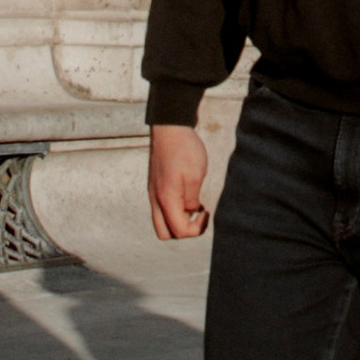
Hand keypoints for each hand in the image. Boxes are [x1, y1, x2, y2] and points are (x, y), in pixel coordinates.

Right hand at [148, 122, 209, 240]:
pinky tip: (186, 196)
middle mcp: (155, 199)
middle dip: (183, 231)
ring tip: (193, 206)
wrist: (169, 127)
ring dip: (177, 221)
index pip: (179, 231)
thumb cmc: (183, 149)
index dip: (196, 229)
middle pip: (165, 233)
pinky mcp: (155, 186)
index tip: (206, 212)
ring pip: (161, 221)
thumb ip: (191, 200)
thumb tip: (189, 211)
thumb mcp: (195, 176)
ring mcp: (153, 193)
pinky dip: (173, 210)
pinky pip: (161, 208)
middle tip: (197, 216)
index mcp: (166, 199)